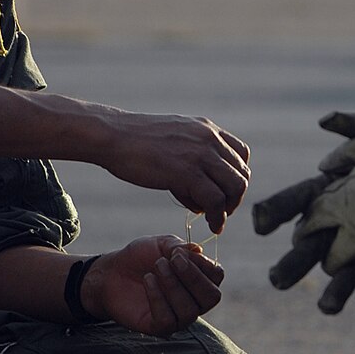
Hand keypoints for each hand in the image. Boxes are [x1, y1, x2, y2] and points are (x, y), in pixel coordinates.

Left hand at [82, 235, 224, 336]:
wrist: (111, 272)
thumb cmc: (140, 258)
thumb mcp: (161, 244)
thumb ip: (180, 247)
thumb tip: (198, 251)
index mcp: (200, 279)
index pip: (217, 277)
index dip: (202, 264)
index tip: (179, 253)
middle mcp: (195, 301)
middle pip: (211, 297)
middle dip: (193, 277)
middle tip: (172, 261)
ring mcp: (179, 317)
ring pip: (189, 310)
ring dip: (172, 285)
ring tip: (155, 268)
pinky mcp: (160, 328)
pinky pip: (168, 319)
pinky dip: (158, 297)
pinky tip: (148, 281)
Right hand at [94, 113, 250, 232]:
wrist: (112, 136)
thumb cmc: (135, 143)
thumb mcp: (172, 143)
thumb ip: (191, 163)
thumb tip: (202, 200)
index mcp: (207, 129)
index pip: (241, 154)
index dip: (236, 176)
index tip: (223, 192)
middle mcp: (209, 139)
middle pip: (242, 173)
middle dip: (235, 197)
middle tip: (221, 211)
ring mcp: (200, 154)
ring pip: (235, 187)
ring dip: (229, 208)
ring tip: (215, 220)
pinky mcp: (188, 172)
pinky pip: (216, 200)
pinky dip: (217, 217)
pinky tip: (210, 224)